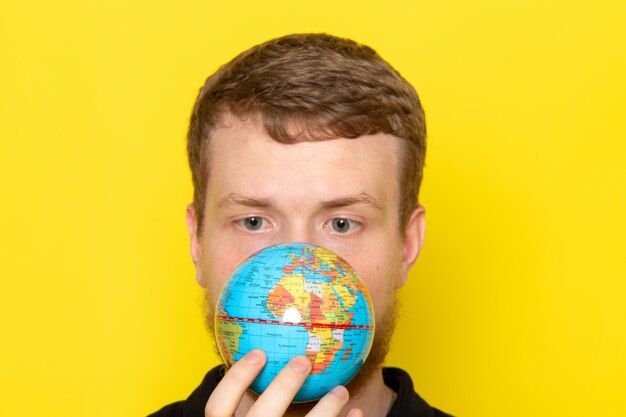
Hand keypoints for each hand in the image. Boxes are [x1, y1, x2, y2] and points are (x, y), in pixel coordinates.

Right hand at [204, 349, 362, 416]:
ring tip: (341, 390)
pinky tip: (358, 414)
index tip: (259, 353)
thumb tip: (263, 361)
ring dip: (326, 408)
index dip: (236, 378)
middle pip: (262, 415)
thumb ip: (245, 415)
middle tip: (304, 360)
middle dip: (283, 385)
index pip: (218, 407)